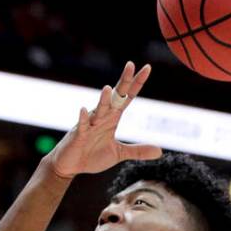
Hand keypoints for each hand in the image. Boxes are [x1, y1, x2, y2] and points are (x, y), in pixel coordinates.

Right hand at [47, 61, 160, 177]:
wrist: (70, 165)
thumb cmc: (92, 156)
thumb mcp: (119, 153)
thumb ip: (138, 151)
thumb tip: (160, 151)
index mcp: (112, 118)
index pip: (127, 97)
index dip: (137, 84)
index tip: (147, 67)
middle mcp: (102, 117)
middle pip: (115, 97)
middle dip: (123, 82)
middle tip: (131, 65)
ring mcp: (89, 125)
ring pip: (99, 110)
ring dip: (104, 100)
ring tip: (109, 88)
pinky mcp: (78, 136)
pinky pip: (81, 126)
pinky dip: (83, 118)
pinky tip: (84, 110)